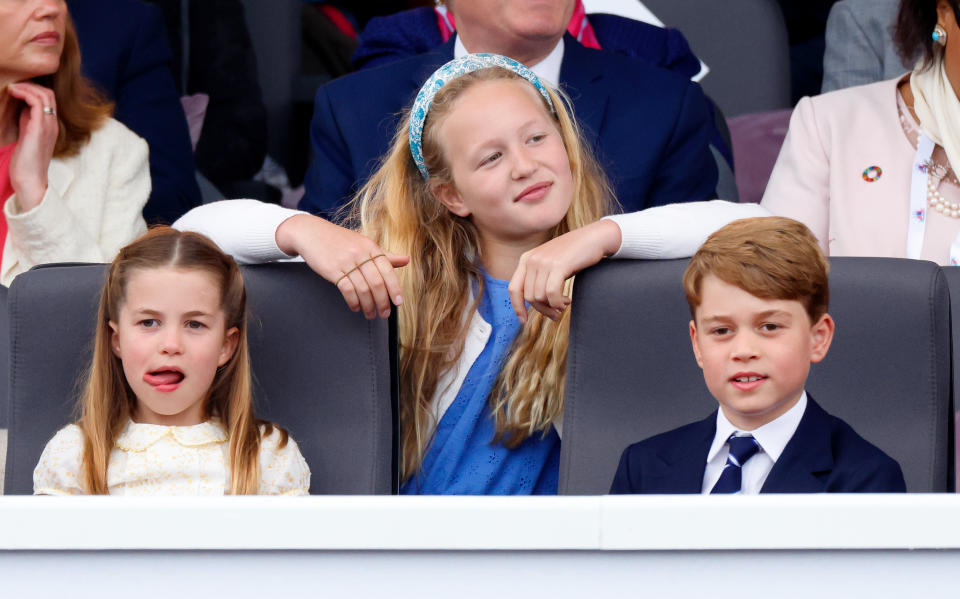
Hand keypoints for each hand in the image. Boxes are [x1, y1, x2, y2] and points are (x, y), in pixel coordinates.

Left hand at [7, 82, 58, 211]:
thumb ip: (27, 121)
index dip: (33, 90)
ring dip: (26, 86)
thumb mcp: (27, 136)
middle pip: (49, 94)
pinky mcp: (39, 128)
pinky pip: (36, 102)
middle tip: (14, 86)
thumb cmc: (25, 162)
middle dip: (30, 85)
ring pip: (44, 95)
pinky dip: (24, 93)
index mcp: (51, 127)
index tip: (17, 90)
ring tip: (12, 87)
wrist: (29, 180)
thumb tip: (22, 106)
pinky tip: (12, 92)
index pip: (49, 100)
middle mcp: (52, 124)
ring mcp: (48, 126)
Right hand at [276, 214, 408, 318]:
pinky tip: (356, 307)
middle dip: (382, 301)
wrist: (311, 233)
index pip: (388, 269)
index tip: (398, 302)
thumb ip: (385, 255)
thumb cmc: (340, 240)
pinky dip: (353, 302)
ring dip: (368, 305)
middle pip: (377, 282)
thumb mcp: (364, 244)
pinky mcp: (332, 270)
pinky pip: (347, 290)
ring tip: (370, 314)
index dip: (394, 287)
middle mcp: (360, 254)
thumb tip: (407, 260)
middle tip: (384, 314)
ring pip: (363, 289)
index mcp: (371, 247)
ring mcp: (346, 262)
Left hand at [508, 219, 621, 322]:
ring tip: (564, 303)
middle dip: (543, 310)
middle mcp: (531, 260)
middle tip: (556, 313)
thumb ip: (538, 278)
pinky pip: (551, 294)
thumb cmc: (573, 254)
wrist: (593, 238)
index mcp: (526, 259)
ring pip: (540, 298)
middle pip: (529, 297)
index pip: (513, 289)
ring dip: (553, 306)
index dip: (517, 307)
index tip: (523, 320)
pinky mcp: (557, 266)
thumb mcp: (549, 263)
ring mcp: (543, 262)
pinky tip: (567, 300)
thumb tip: (536, 304)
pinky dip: (558, 303)